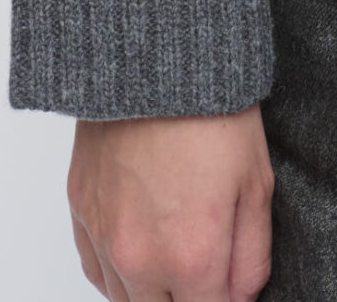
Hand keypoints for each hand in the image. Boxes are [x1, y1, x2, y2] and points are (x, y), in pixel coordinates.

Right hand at [67, 106, 274, 301]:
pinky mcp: (80, 214)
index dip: (226, 301)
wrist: (156, 59)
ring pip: (126, 300)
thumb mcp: (257, 183)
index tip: (230, 282)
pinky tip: (143, 245)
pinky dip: (120, 271)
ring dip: (153, 290)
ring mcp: (104, 239)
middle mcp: (140, 260)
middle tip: (207, 267)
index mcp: (192, 257)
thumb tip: (242, 297)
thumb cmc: (213, 112)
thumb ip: (252, 256)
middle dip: (189, 296)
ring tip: (177, 248)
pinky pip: (97, 271)